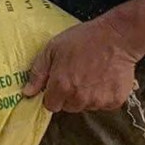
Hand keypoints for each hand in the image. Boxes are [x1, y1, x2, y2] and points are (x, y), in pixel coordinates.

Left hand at [25, 18, 141, 112]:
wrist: (117, 37)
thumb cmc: (83, 39)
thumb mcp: (53, 48)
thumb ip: (38, 72)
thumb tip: (26, 92)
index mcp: (61, 86)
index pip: (51, 105)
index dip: (53, 93)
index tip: (60, 82)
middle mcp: (79, 98)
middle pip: (69, 107)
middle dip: (70, 94)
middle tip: (78, 74)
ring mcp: (98, 101)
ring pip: (86, 106)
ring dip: (87, 95)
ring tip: (93, 74)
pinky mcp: (114, 101)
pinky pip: (104, 104)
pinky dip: (104, 95)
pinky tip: (105, 78)